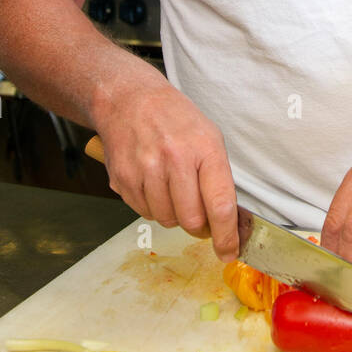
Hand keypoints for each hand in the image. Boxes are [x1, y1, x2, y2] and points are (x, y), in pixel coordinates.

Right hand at [95, 79, 238, 261]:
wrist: (129, 100)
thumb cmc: (175, 119)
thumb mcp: (209, 138)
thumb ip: (218, 180)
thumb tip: (229, 223)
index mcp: (204, 148)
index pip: (220, 205)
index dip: (226, 236)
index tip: (229, 252)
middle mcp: (175, 159)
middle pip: (191, 219)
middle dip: (198, 226)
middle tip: (198, 215)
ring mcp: (146, 169)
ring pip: (166, 220)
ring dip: (173, 214)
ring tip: (171, 187)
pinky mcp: (123, 178)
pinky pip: (143, 212)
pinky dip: (152, 206)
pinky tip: (152, 182)